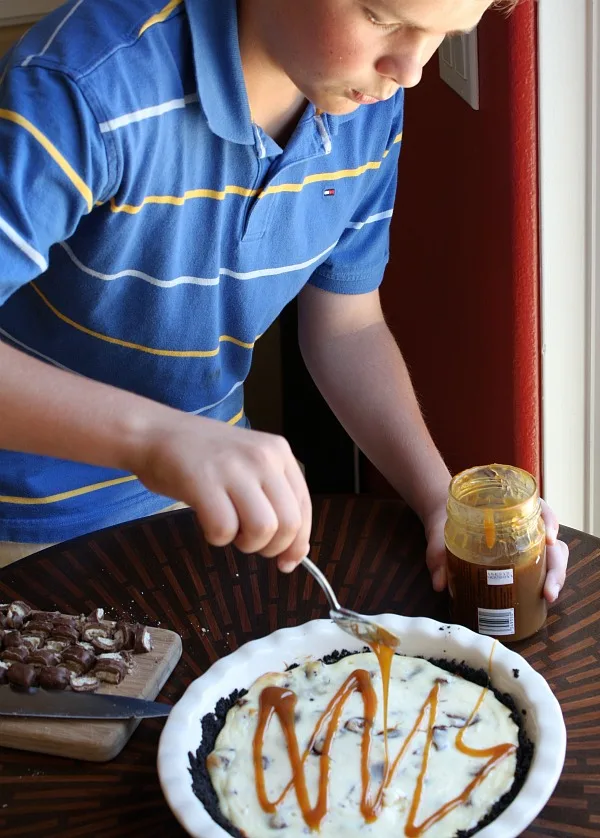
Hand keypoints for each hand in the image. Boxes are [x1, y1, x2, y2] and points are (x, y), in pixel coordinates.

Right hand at [132, 412, 310, 571]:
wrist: (155, 432)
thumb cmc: (202, 456)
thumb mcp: (249, 464)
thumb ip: (274, 499)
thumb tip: (297, 550)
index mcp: (279, 452)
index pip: (304, 507)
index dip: (298, 542)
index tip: (287, 561)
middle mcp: (263, 457)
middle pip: (289, 524)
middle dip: (272, 548)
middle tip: (249, 543)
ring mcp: (234, 468)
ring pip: (263, 529)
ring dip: (247, 544)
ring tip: (229, 530)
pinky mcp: (204, 481)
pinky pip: (224, 530)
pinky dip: (216, 538)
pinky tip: (206, 522)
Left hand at [424, 498, 568, 602]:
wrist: (442, 521)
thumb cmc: (447, 519)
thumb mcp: (440, 533)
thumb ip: (438, 555)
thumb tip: (439, 584)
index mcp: (510, 507)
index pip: (540, 508)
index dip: (550, 521)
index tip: (549, 538)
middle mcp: (524, 525)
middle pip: (552, 540)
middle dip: (556, 565)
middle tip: (548, 589)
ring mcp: (526, 543)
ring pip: (552, 557)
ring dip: (555, 577)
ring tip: (548, 596)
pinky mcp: (522, 559)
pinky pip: (541, 568)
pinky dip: (545, 582)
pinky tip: (542, 597)